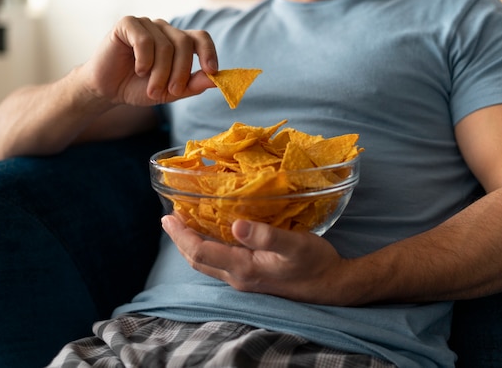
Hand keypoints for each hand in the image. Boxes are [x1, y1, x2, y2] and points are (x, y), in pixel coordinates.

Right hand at [80, 16, 217, 105]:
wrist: (108, 90)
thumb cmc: (139, 88)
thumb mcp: (171, 92)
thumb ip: (193, 84)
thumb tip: (217, 79)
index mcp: (178, 42)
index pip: (200, 38)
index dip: (209, 52)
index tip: (212, 70)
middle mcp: (164, 30)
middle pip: (184, 44)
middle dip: (180, 72)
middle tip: (171, 92)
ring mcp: (146, 24)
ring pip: (165, 46)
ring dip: (160, 73)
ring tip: (151, 90)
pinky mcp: (127, 24)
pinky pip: (144, 40)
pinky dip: (144, 60)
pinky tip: (138, 70)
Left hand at [161, 215, 351, 304]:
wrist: (333, 284)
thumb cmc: (315, 263)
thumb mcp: (294, 245)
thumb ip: (266, 236)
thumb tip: (235, 225)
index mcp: (243, 268)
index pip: (200, 252)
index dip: (181, 235)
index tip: (168, 216)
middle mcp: (238, 276)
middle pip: (198, 259)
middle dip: (180, 239)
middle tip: (170, 217)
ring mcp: (244, 278)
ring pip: (207, 262)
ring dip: (192, 243)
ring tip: (184, 223)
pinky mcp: (252, 275)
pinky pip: (219, 261)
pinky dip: (208, 246)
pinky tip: (212, 233)